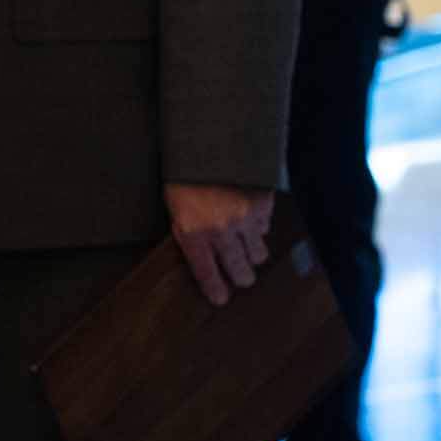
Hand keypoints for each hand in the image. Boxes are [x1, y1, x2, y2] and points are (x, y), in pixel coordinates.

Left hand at [164, 183, 275, 306]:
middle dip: (240, 276)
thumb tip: (204, 259)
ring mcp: (245, 219)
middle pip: (242, 273)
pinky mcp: (263, 206)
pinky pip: (265, 229)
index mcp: (193, 232)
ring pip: (258, 255)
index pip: (207, 274)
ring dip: (252, 252)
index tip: (220, 299)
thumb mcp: (176, 208)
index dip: (215, 290)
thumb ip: (190, 234)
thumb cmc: (185, 174)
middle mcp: (221, 230)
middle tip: (239, 274)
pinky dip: (258, 227)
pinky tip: (247, 216)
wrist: (208, 141)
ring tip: (243, 244)